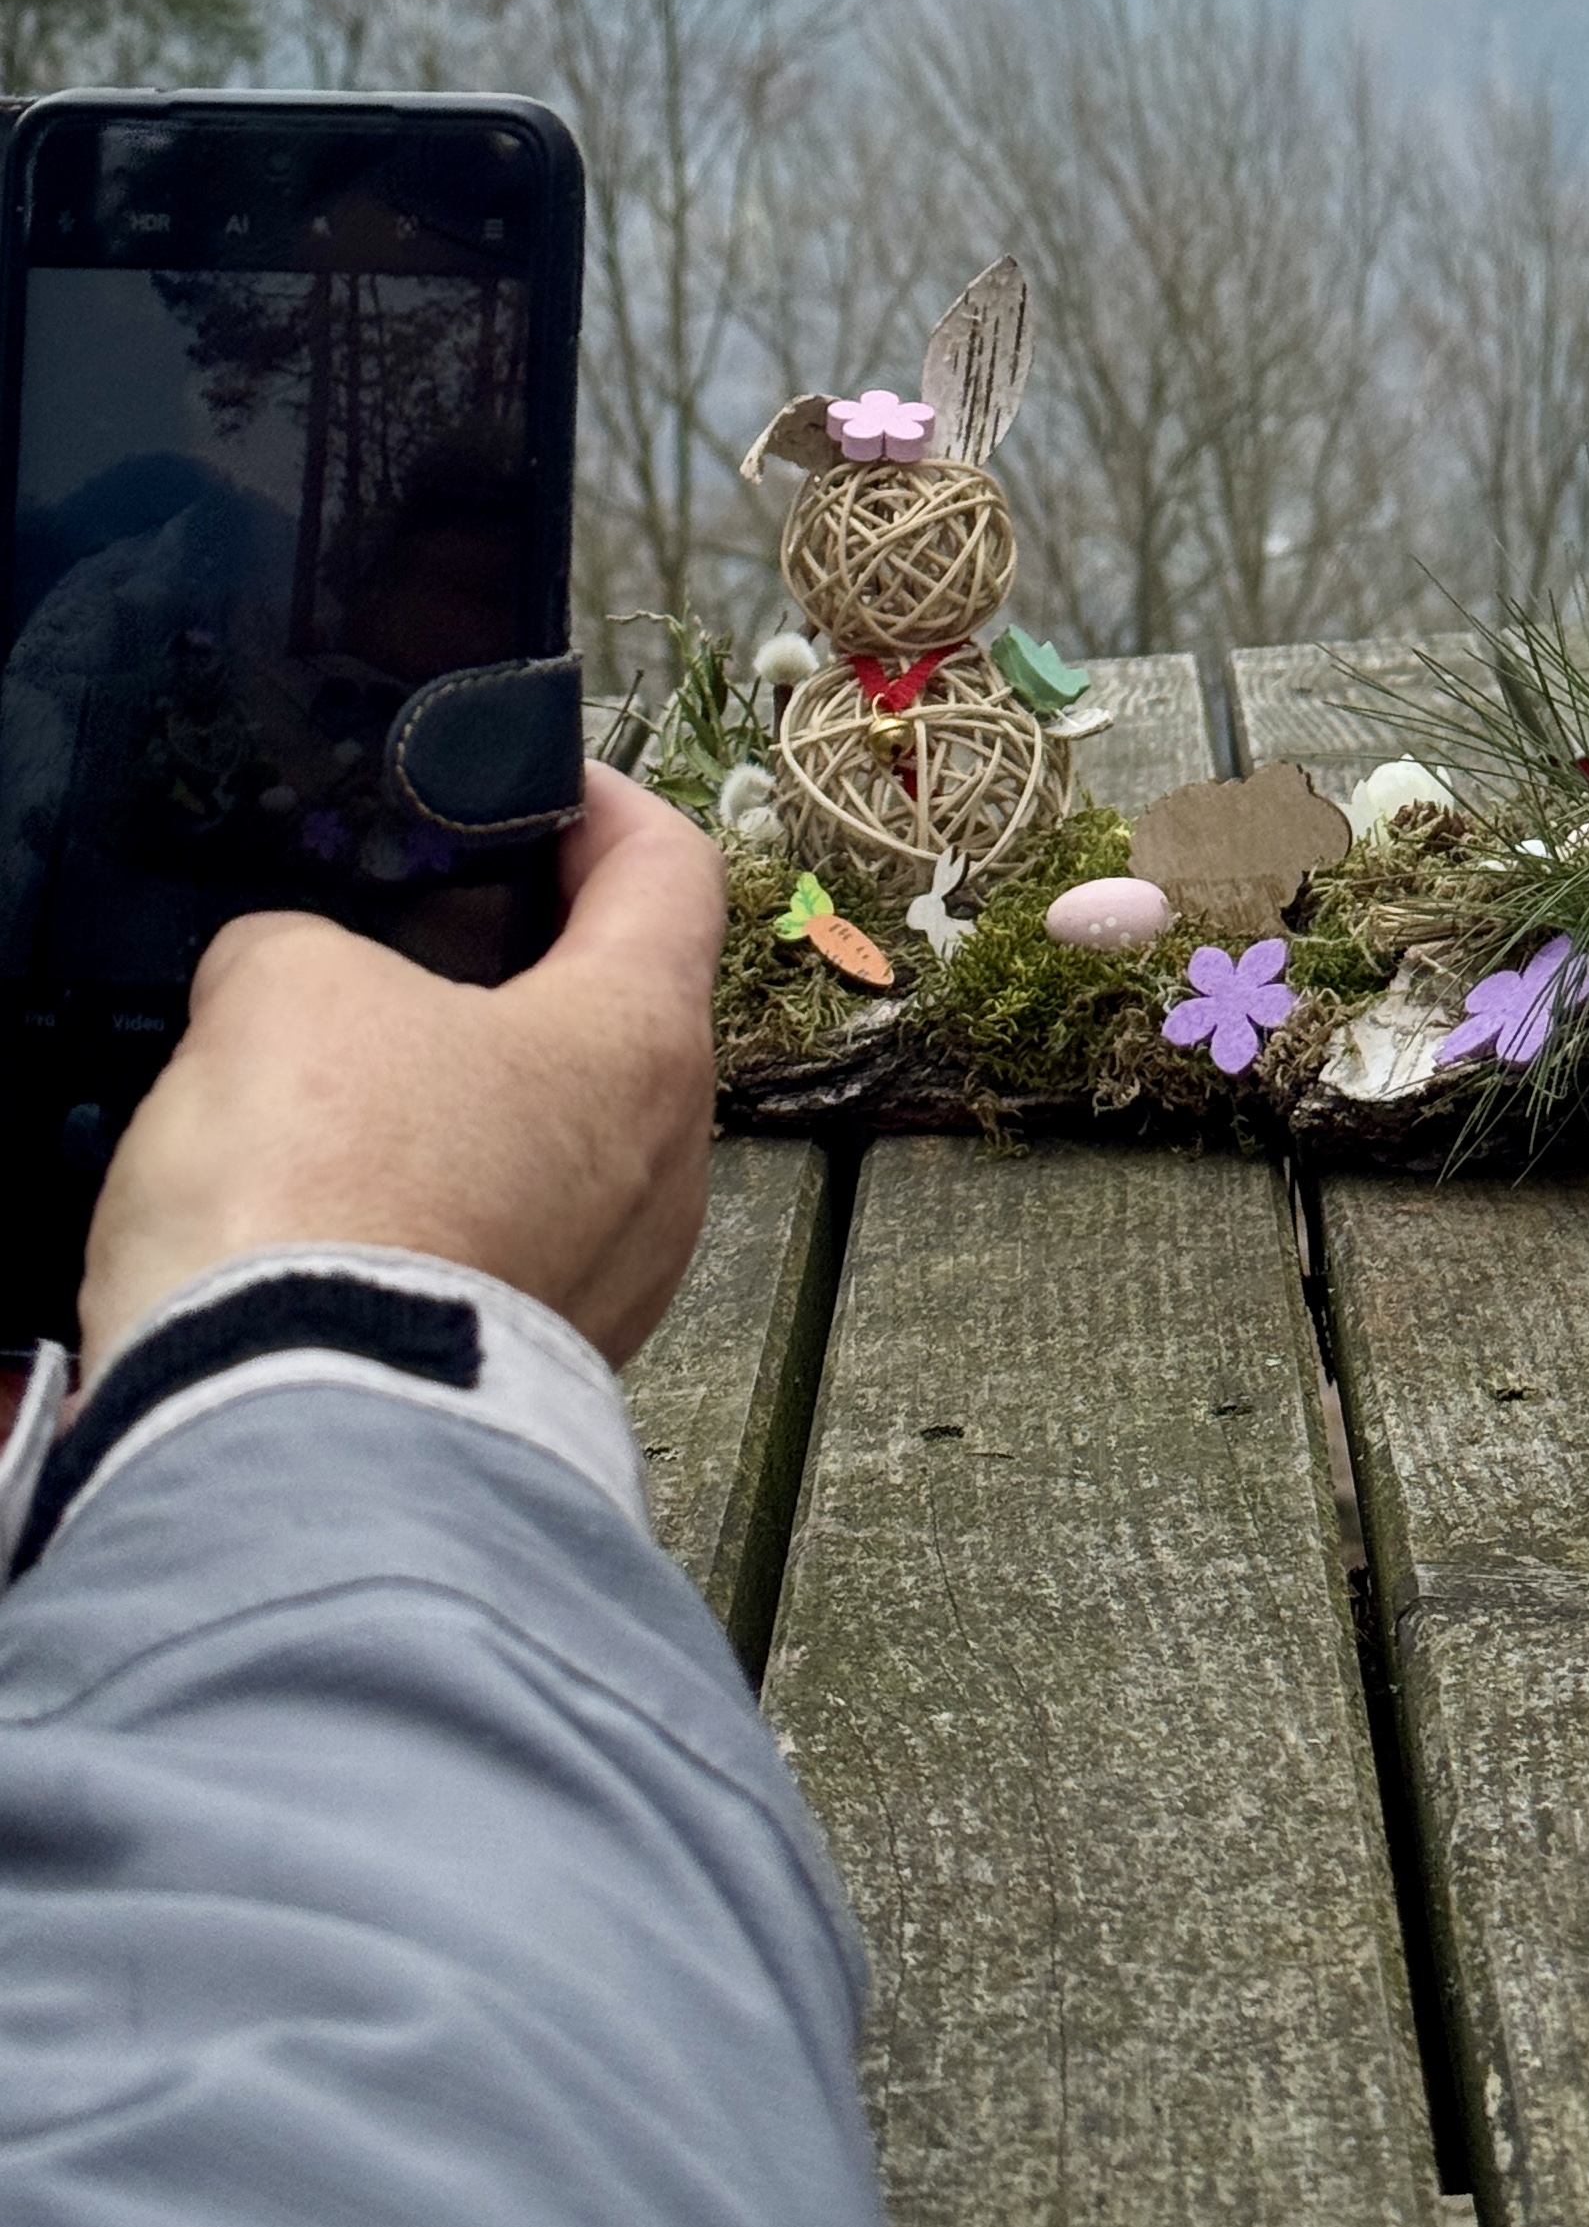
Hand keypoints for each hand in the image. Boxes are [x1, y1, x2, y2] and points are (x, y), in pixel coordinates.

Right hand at [77, 766, 725, 1377]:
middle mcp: (666, 1161)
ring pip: (558, 1143)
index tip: (543, 786)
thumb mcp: (281, 988)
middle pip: (614, 1017)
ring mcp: (616, 1278)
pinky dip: (437, 1212)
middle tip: (409, 941)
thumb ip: (299, 945)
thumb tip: (286, 978)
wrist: (294, 1440)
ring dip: (466, 1105)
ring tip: (344, 1090)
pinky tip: (341, 1212)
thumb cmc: (326, 1198)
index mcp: (641, 1037)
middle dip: (512, 971)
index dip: (602, 804)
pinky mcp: (544, 1367)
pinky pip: (506, 1249)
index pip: (669, 870)